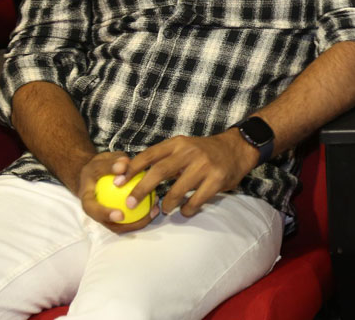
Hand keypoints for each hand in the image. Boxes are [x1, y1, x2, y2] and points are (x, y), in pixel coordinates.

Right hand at [76, 151, 157, 232]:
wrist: (94, 175)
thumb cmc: (98, 167)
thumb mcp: (101, 161)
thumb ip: (112, 163)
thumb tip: (123, 166)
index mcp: (87, 199)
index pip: (91, 209)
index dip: (104, 214)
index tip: (120, 215)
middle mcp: (96, 212)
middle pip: (110, 224)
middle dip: (129, 225)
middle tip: (148, 214)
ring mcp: (107, 216)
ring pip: (122, 225)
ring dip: (140, 221)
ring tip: (155, 209)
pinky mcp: (117, 215)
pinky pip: (129, 218)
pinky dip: (142, 213)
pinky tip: (155, 204)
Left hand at [122, 131, 258, 217]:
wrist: (237, 148)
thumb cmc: (205, 151)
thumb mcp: (184, 147)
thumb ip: (165, 158)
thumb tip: (134, 175)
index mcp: (178, 144)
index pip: (149, 154)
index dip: (131, 168)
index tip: (117, 182)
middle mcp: (189, 152)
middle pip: (159, 172)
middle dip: (141, 189)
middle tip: (131, 203)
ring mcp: (204, 166)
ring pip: (177, 190)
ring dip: (167, 204)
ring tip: (165, 208)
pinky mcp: (216, 180)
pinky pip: (195, 201)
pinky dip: (186, 209)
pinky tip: (185, 210)